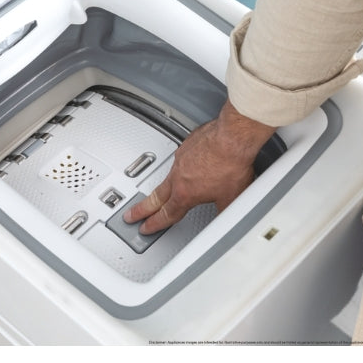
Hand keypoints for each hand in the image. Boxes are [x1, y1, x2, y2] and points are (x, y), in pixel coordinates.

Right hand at [123, 99, 275, 234]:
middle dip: (142, 208)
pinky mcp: (187, 144)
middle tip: (130, 214)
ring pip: (168, 176)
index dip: (155, 223)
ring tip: (161, 191)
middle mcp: (179, 176)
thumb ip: (224, 211)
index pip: (167, 214)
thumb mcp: (232, 197)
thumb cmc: (232, 163)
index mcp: (186, 193)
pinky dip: (181, 165)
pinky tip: (188, 165)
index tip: (146, 227)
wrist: (233, 135)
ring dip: (163, 186)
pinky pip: (179, 158)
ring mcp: (181, 158)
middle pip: (156, 197)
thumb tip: (226, 219)